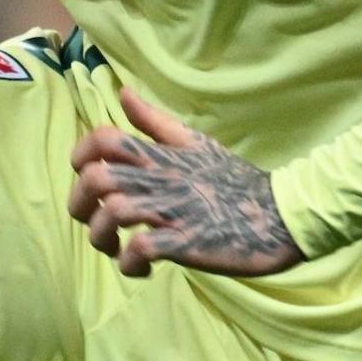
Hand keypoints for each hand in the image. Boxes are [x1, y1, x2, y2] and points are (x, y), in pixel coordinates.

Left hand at [66, 91, 301, 279]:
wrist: (281, 215)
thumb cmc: (235, 182)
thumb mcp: (195, 143)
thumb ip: (155, 123)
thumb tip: (123, 92)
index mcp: (161, 155)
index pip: (104, 139)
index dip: (81, 155)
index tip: (86, 177)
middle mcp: (161, 179)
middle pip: (97, 178)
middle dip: (79, 205)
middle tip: (94, 223)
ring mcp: (173, 211)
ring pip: (113, 214)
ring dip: (102, 238)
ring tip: (118, 250)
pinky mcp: (187, 243)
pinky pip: (143, 248)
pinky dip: (131, 262)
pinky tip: (141, 268)